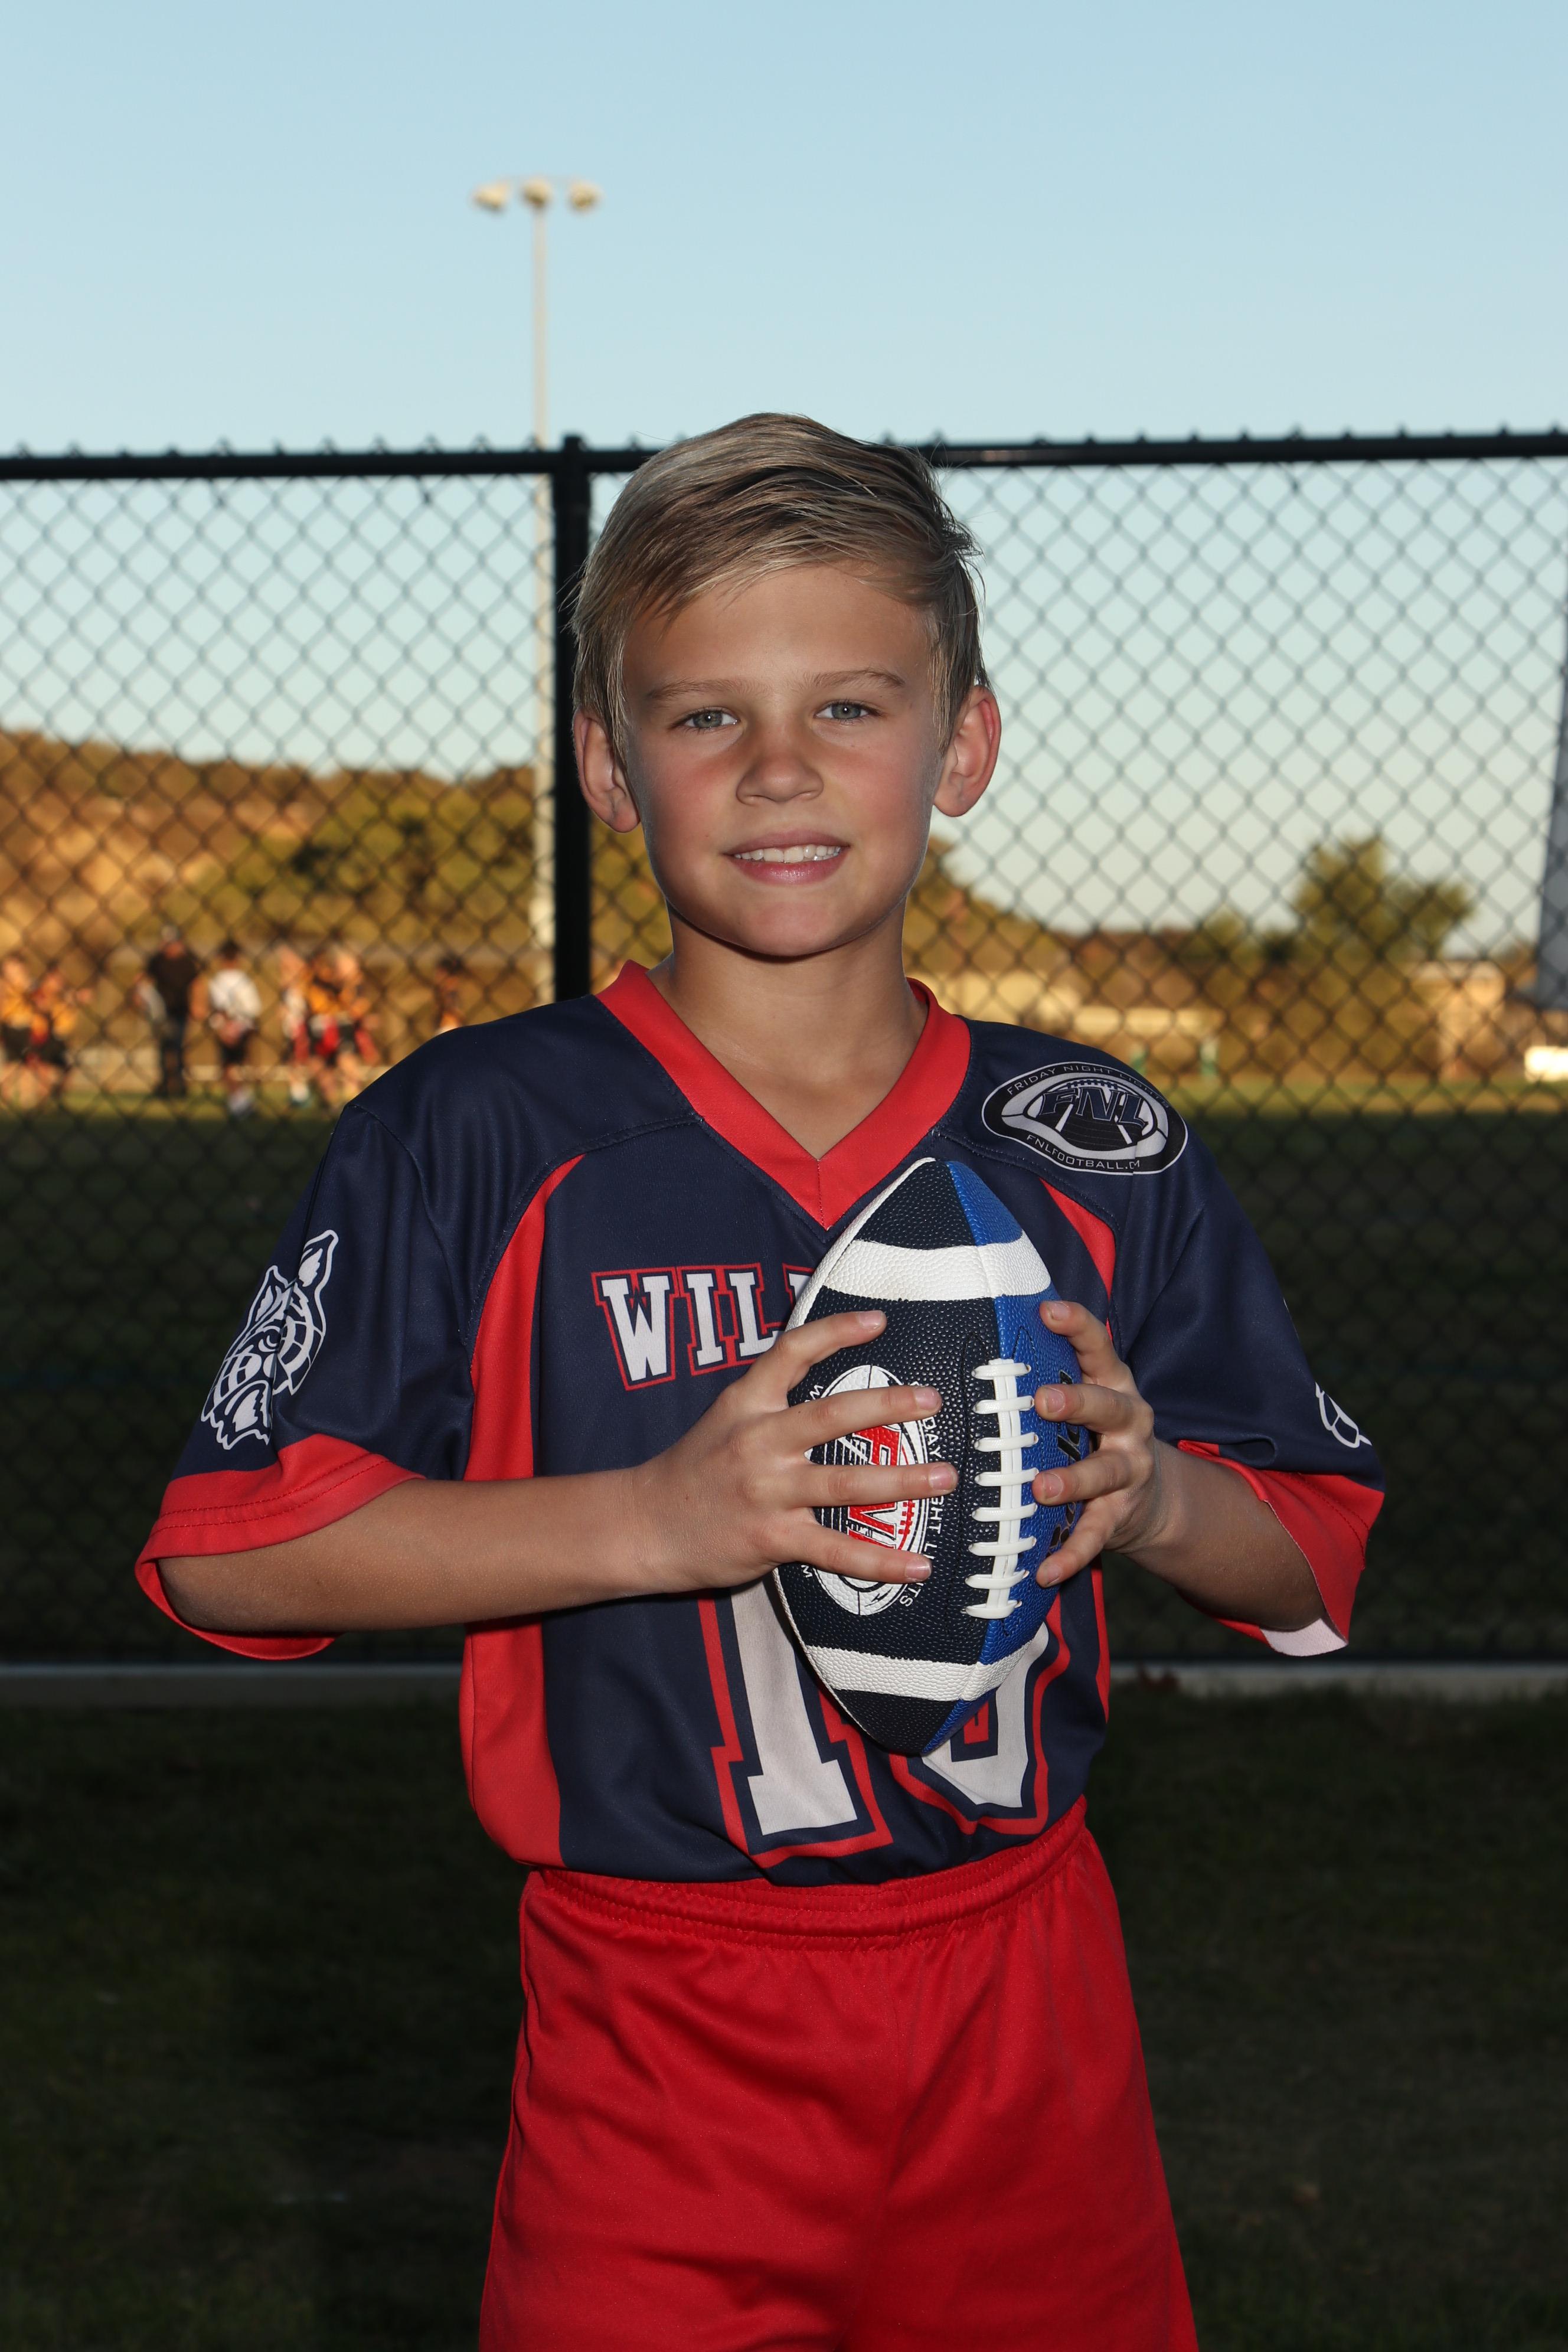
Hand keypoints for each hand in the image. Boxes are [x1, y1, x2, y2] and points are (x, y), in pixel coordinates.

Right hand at [633, 1310, 953, 1595]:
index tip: (878, 1321)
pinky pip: (837, 1550)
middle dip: (887, 1405)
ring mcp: (767, 1492)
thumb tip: (824, 1360)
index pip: (790, 1352)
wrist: (646, 1526)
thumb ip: (772, 1393)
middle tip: (931, 1400)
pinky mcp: (773, 1539)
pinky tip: (918, 1564)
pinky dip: (881, 1560)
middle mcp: (758, 1443)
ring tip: (944, 1477)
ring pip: (845, 1483)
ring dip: (902, 1480)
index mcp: (747, 1404)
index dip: (835, 1332)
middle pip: (831, 1415)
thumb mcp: (727, 1415)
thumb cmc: (696, 1469)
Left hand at [1030, 1300, 1170, 1586]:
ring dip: (1071, 1480)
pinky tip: (1045, 1571)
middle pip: (1108, 1407)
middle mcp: (1128, 1422)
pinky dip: (1071, 1554)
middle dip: (1076, 1403)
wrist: (1153, 1497)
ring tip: (1040, 1489)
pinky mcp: (1122, 1515)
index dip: (1077, 1326)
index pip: (1099, 1346)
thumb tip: (974, 1334)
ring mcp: (1129, 1470)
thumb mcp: (1085, 1398)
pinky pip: (1096, 1536)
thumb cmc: (1095, 1435)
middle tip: (1042, 1401)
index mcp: (1113, 1384)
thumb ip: (1049, 1373)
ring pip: (1103, 1473)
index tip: (1048, 1309)